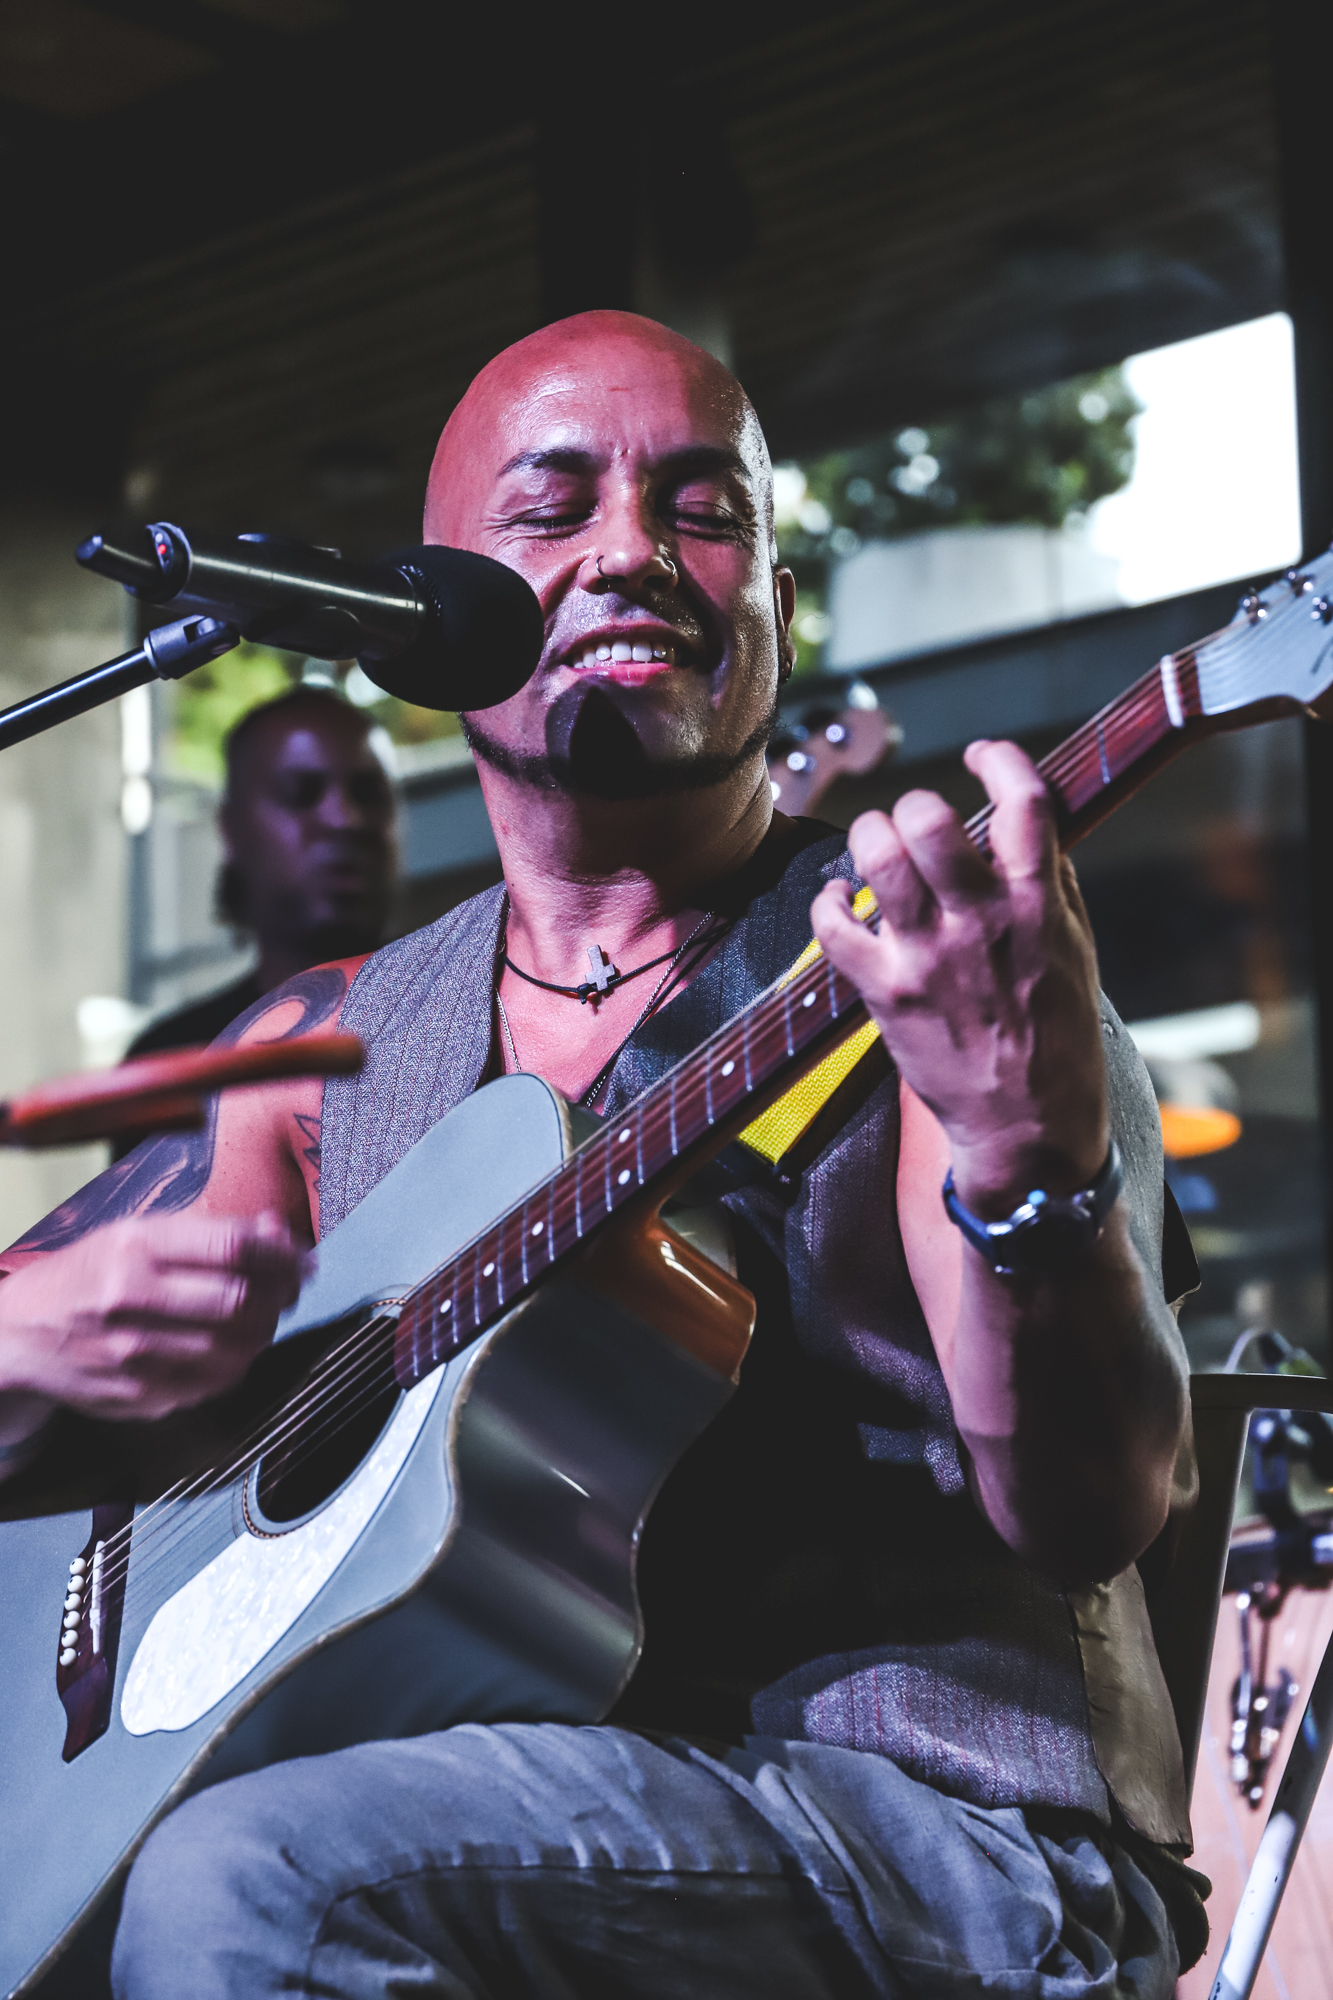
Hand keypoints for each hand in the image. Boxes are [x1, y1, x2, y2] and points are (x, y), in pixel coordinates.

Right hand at [0, 1213, 304, 1428]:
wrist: (20, 1333)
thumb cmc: (92, 1274)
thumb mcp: (139, 1234)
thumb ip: (211, 1232)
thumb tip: (279, 1230)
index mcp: (136, 1245)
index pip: (233, 1246)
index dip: (283, 1254)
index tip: (303, 1260)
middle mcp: (131, 1297)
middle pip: (240, 1300)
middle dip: (279, 1296)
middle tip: (287, 1292)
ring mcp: (131, 1353)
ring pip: (235, 1349)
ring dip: (263, 1333)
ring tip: (261, 1318)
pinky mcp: (136, 1396)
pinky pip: (212, 1385)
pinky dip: (236, 1366)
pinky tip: (231, 1348)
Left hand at [810, 740, 1106, 1211]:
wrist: (1028, 1129)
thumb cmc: (1056, 1039)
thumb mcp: (1075, 951)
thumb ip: (1049, 884)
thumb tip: (1025, 822)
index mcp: (1040, 906)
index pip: (1024, 802)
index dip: (998, 760)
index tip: (981, 755)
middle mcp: (982, 923)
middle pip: (931, 820)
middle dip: (917, 806)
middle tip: (917, 824)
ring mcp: (928, 956)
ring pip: (878, 856)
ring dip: (870, 836)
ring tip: (876, 846)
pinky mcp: (884, 991)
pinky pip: (834, 923)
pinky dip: (828, 900)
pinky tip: (839, 898)